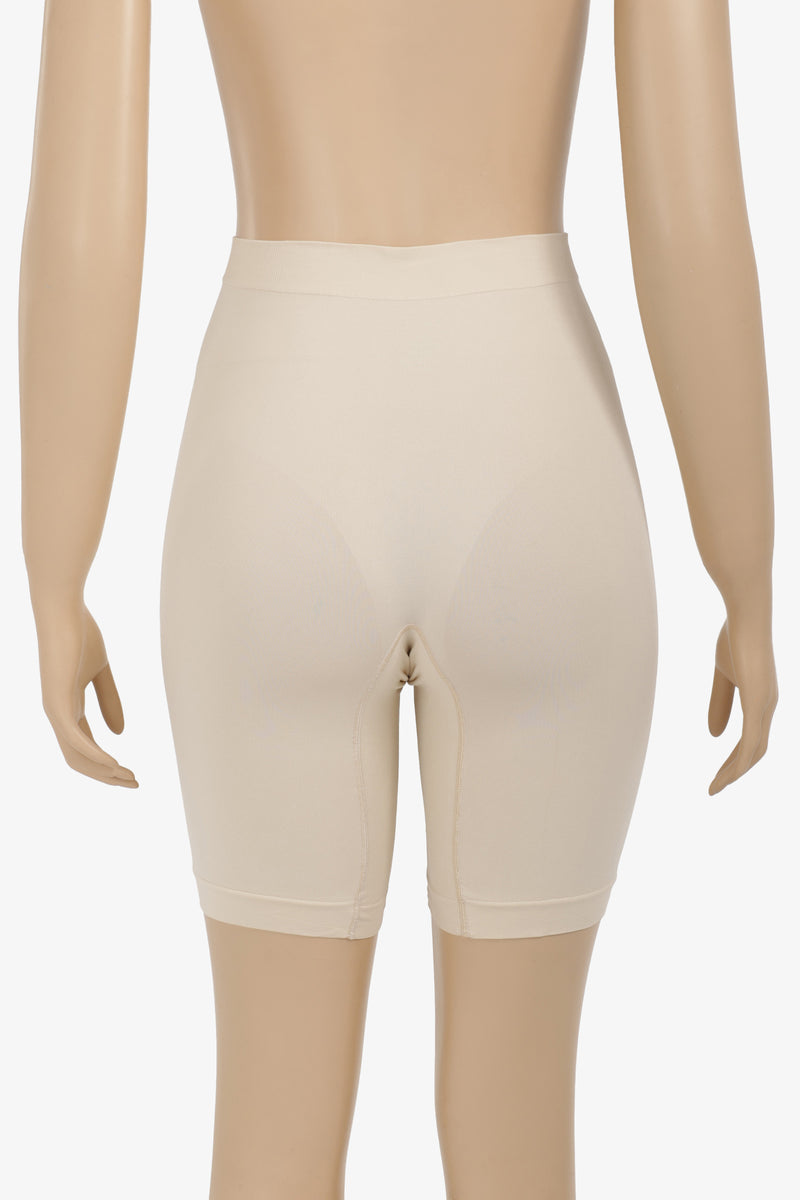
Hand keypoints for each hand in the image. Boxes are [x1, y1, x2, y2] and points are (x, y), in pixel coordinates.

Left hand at [34, 598, 138, 787]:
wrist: (62, 609)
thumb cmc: (79, 633)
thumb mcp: (101, 671)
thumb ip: (109, 700)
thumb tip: (119, 733)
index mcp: (67, 706)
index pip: (85, 747)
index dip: (108, 764)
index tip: (133, 773)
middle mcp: (57, 713)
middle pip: (79, 760)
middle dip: (106, 776)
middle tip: (134, 783)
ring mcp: (55, 710)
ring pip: (76, 756)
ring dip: (103, 772)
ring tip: (128, 778)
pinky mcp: (57, 703)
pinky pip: (75, 741)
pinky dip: (95, 756)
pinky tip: (114, 765)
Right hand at [707, 611, 777, 794]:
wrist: (746, 615)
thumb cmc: (735, 637)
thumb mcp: (723, 675)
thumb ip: (719, 702)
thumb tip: (715, 735)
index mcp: (761, 699)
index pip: (753, 739)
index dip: (736, 759)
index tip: (718, 773)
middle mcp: (768, 706)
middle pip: (756, 751)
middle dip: (736, 771)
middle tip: (715, 787)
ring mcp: (765, 705)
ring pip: (754, 752)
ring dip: (734, 773)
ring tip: (715, 787)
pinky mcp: (757, 702)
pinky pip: (750, 742)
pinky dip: (738, 763)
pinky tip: (726, 775)